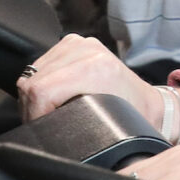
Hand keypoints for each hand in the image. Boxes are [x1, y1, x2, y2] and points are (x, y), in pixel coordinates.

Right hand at [18, 34, 179, 133]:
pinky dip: (41, 81)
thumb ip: (72, 129)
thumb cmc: (132, 120)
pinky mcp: (73, 42)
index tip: (37, 129)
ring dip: (34, 95)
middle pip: (32, 81)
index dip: (33, 115)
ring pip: (33, 71)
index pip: (40, 91)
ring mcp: (80, 43)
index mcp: (96, 70)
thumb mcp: (103, 130)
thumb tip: (45, 137)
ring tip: (47, 112)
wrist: (147, 103)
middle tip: (40, 125)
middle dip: (31, 108)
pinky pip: (41, 63)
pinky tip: (53, 95)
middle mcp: (87, 50)